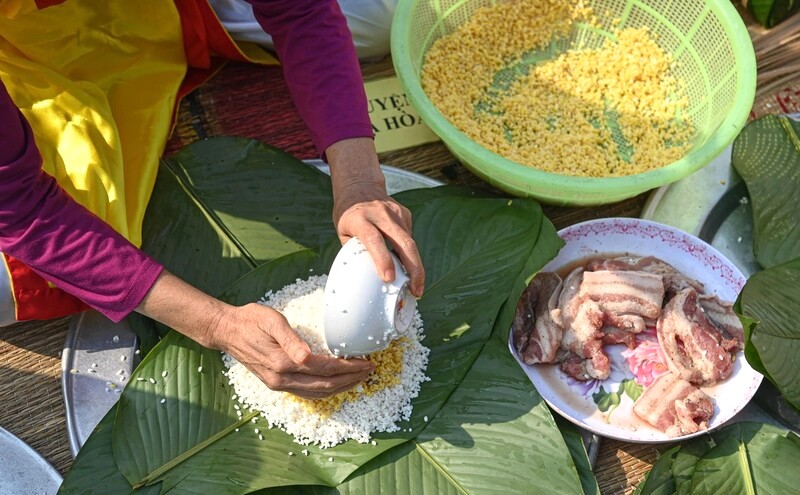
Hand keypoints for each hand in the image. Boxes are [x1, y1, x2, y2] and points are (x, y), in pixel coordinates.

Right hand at [136, 271, 373, 398]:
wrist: (226, 331)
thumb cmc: (250, 320)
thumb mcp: (272, 320)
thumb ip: (290, 338)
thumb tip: (307, 355)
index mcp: (282, 362)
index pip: (324, 368)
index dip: (347, 367)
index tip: (365, 361)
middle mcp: (281, 379)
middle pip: (325, 385)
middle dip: (351, 379)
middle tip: (370, 371)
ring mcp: (278, 384)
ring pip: (317, 393)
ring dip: (341, 387)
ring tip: (359, 378)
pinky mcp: (277, 384)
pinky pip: (307, 393)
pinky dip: (326, 391)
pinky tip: (337, 384)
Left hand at [326, 137, 424, 296]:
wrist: (360, 186)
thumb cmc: (348, 214)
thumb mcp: (343, 232)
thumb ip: (355, 250)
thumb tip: (367, 276)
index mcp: (360, 219)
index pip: (374, 240)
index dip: (382, 259)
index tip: (389, 278)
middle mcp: (381, 215)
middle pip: (404, 243)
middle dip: (414, 269)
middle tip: (417, 289)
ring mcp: (396, 213)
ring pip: (411, 243)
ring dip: (415, 266)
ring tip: (415, 285)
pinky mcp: (405, 214)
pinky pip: (408, 238)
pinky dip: (408, 253)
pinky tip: (404, 260)